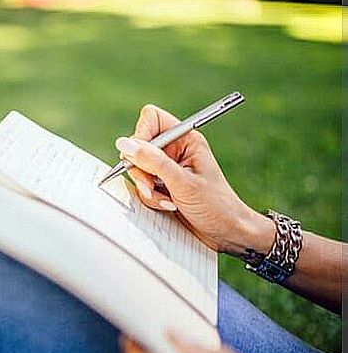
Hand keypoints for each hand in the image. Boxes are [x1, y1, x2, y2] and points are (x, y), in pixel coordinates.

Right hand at [115, 105, 273, 256]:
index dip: (141, 135)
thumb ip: (153, 162)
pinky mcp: (162, 186)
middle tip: (152, 186)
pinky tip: (169, 206)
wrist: (227, 233)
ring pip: (137, 170)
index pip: (151, 119)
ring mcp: (166, 169)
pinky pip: (142, 187)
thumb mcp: (183, 182)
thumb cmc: (216, 205)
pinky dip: (151, 199)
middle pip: (139, 147)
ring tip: (167, 201)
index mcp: (185, 139)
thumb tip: (124, 144)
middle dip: (142, 170)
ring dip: (148, 189)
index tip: (140, 156)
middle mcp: (174, 150)